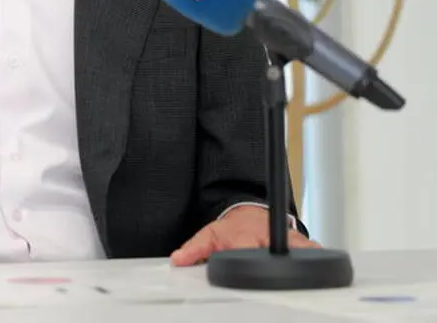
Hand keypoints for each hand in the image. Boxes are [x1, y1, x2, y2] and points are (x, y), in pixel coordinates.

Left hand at [171, 206, 318, 265]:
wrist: (249, 214)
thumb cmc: (232, 227)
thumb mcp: (210, 235)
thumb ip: (195, 249)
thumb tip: (178, 260)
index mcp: (247, 236)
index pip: (249, 250)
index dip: (248, 263)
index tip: (248, 270)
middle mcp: (270, 236)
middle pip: (282, 253)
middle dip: (281, 269)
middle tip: (279, 283)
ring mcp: (289, 239)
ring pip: (304, 250)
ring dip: (305, 264)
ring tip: (307, 279)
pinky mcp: (303, 244)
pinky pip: (313, 253)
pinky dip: (316, 263)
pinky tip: (319, 277)